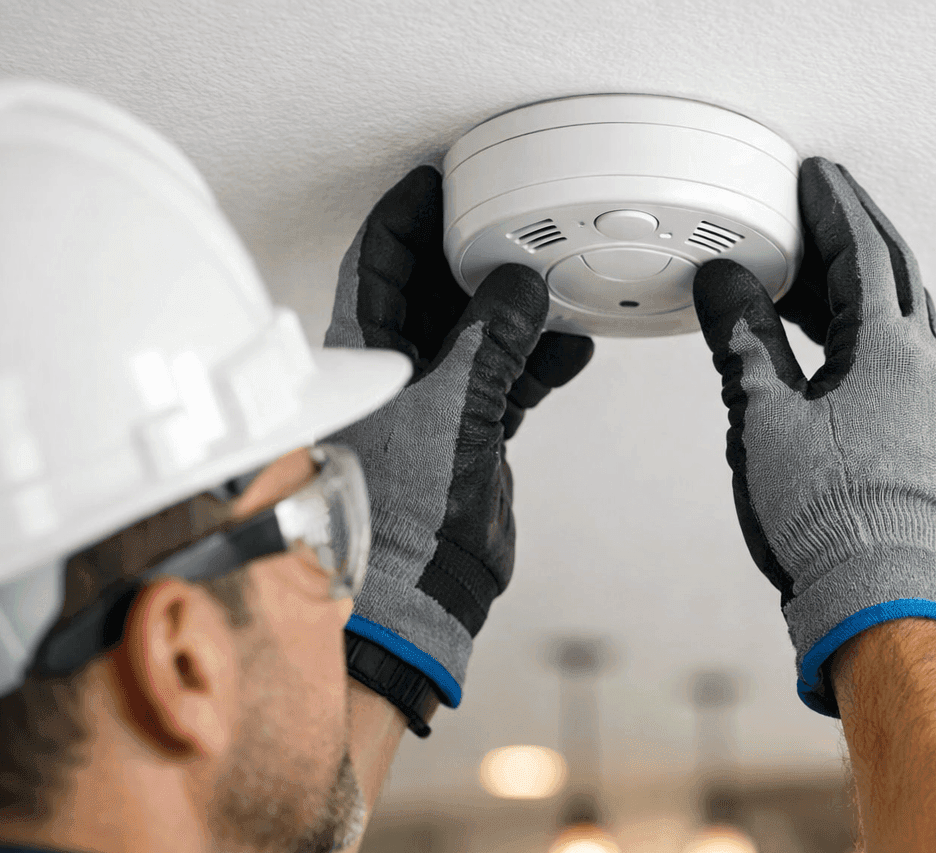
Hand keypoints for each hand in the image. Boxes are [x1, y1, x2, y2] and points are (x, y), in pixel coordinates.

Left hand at [324, 166, 592, 733]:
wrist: (423, 590)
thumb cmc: (402, 511)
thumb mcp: (451, 407)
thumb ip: (491, 341)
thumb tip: (520, 285)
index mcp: (365, 357)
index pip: (382, 261)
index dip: (408, 214)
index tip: (440, 179)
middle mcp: (395, 372)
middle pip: (437, 290)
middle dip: (476, 254)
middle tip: (515, 219)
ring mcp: (434, 403)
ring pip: (481, 333)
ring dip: (519, 310)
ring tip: (558, 281)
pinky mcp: (471, 434)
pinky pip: (509, 378)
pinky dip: (540, 360)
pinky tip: (570, 346)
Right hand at [692, 157, 935, 715]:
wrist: (881, 594)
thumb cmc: (826, 519)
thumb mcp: (764, 418)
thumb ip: (744, 341)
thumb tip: (726, 282)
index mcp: (889, 351)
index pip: (863, 252)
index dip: (835, 207)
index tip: (816, 176)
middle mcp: (927, 368)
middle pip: (895, 274)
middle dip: (857, 232)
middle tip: (823, 204)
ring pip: (905, 317)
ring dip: (865, 283)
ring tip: (816, 272)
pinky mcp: (934, 438)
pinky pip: (909, 357)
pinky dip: (875, 329)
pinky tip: (844, 343)